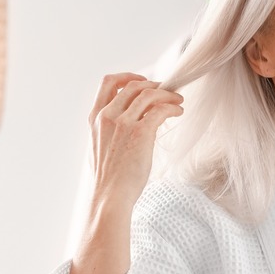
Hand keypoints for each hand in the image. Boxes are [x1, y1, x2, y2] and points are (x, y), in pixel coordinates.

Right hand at [88, 72, 183, 209]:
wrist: (109, 196)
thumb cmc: (109, 179)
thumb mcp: (101, 147)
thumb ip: (111, 130)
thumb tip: (131, 123)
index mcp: (95, 118)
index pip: (108, 83)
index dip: (128, 76)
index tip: (144, 81)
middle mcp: (107, 116)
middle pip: (134, 85)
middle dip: (154, 85)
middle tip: (168, 92)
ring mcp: (123, 123)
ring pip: (149, 94)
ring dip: (167, 95)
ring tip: (178, 101)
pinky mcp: (141, 132)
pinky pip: (161, 109)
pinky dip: (173, 107)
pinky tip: (178, 113)